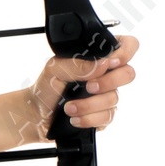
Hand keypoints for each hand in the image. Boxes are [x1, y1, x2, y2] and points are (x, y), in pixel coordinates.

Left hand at [16, 34, 137, 140]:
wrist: (36, 114)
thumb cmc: (46, 87)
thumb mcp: (55, 68)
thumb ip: (78, 64)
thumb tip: (102, 64)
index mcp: (98, 58)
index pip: (127, 46)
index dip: (125, 53)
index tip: (110, 62)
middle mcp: (106, 76)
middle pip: (128, 74)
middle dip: (108, 82)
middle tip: (88, 87)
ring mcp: (106, 96)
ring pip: (114, 99)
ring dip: (88, 104)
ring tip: (69, 107)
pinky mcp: (103, 116)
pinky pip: (107, 117)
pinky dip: (89, 119)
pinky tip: (74, 118)